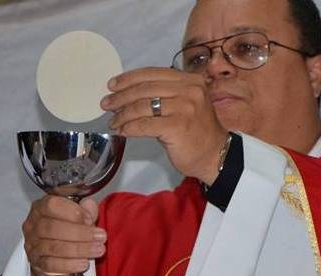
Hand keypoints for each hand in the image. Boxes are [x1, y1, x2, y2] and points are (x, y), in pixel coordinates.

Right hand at [22, 196, 106, 275]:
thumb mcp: (78, 215)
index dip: (72, 212)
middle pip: (52, 228)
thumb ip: (85, 209)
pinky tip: (83, 263)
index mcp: (41, 208)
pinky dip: (69, 265)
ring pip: (53, 247)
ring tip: (97, 250)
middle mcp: (33, 225)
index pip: (51, 205)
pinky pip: (51, 265)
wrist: (57, 253)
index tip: (90, 220)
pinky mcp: (36, 263)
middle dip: (80, 234)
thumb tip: (89, 205)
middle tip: (100, 238)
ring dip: (79, 250)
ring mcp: (32, 245)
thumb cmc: (67, 229)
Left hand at [101, 67, 228, 184]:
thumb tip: (129, 94)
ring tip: (113, 122)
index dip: (129, 78)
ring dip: (123, 115)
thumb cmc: (197, 132)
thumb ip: (165, 95)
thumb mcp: (185, 104)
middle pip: (145, 89)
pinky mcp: (177, 126)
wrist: (215, 156)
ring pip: (142, 107)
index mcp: (190, 80)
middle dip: (121, 97)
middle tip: (106, 104)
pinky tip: (122, 131)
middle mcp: (189, 90)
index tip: (112, 85)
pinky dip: (129, 128)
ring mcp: (184, 108)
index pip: (153, 73)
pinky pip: (144, 125)